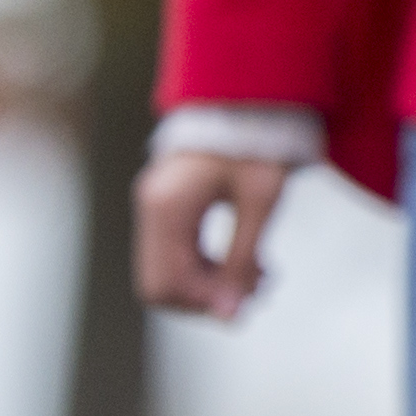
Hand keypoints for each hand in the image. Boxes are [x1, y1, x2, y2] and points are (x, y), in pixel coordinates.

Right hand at [134, 152, 293, 322]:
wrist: (250, 100)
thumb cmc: (259, 145)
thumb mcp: (260, 202)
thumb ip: (243, 259)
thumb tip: (229, 316)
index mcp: (167, 207)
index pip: (168, 282)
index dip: (205, 303)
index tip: (248, 305)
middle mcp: (151, 208)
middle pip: (161, 285)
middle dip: (208, 297)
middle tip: (257, 292)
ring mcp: (156, 207)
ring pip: (170, 273)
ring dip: (213, 285)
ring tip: (263, 278)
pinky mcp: (169, 207)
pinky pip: (179, 254)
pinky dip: (211, 268)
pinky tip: (253, 265)